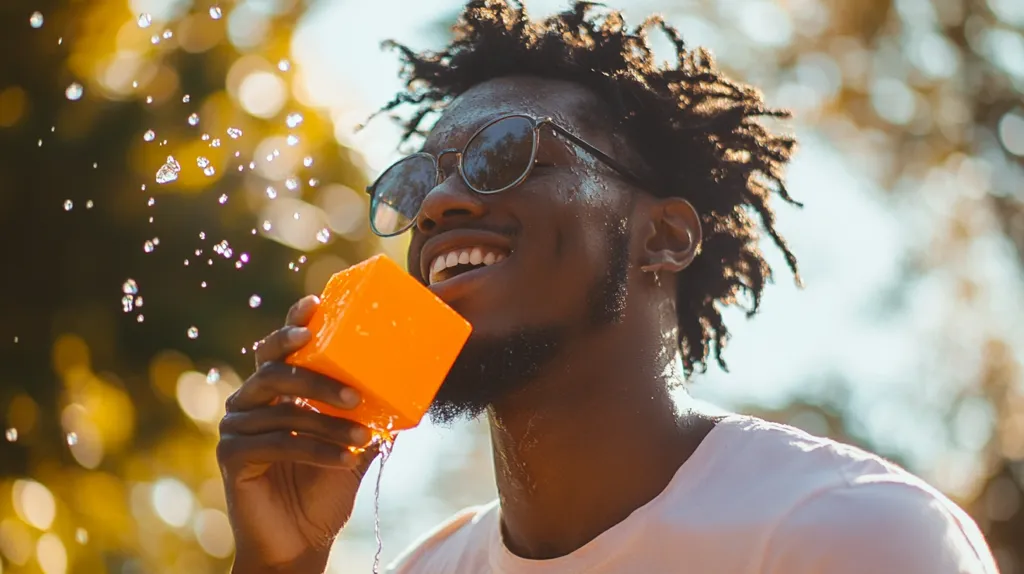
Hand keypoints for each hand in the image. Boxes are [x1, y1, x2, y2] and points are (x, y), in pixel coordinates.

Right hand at [218, 295, 377, 572]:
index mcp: (275, 390)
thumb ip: (366, 413)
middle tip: (352, 391)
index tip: (315, 306)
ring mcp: (236, 427)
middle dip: (315, 374)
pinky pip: (275, 442)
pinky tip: (343, 459)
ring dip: (326, 422)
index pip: (280, 348)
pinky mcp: (230, 456)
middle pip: (275, 371)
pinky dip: (314, 449)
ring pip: (282, 409)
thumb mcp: (351, 442)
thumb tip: (408, 385)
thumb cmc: (325, 486)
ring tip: (362, 434)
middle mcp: (249, 402)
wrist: (301, 539)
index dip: (294, 323)